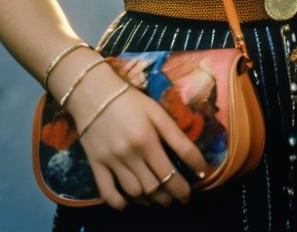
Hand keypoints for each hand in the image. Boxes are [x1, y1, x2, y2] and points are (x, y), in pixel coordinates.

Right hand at [67, 69, 208, 208]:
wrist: (94, 95)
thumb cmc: (131, 101)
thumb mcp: (157, 112)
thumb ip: (174, 133)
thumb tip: (191, 154)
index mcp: (148, 138)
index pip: (175, 165)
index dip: (193, 175)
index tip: (202, 179)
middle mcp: (131, 153)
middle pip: (157, 184)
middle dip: (175, 193)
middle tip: (183, 196)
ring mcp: (112, 162)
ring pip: (136, 191)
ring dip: (152, 199)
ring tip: (163, 199)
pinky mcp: (95, 166)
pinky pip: (107, 192)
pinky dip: (119, 203)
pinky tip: (130, 202)